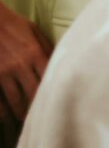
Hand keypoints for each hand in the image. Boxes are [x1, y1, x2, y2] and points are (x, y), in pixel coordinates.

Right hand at [0, 2, 50, 147]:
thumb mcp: (35, 33)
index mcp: (35, 53)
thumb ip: (48, 49)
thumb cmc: (15, 25)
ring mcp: (3, 73)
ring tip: (28, 121)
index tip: (63, 101)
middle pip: (34, 94)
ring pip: (16, 101)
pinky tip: (7, 119)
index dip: (56, 92)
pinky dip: (3, 112)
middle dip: (40, 108)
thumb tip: (63, 62)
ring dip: (23, 113)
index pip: (50, 79)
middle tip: (47, 117)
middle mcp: (20, 65)